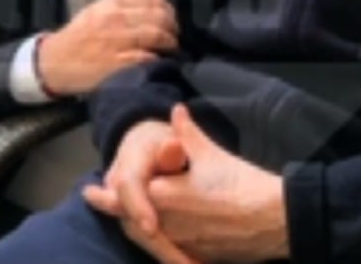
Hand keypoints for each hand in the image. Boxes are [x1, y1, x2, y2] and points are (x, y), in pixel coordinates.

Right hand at [38, 0, 176, 95]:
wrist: (54, 62)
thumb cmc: (78, 37)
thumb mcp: (97, 11)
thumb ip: (125, 7)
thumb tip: (157, 4)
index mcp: (113, 4)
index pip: (154, 1)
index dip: (169, 11)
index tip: (171, 20)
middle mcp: (117, 19)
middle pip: (160, 17)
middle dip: (173, 28)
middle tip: (174, 36)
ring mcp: (118, 41)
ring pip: (157, 36)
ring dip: (170, 44)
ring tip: (171, 50)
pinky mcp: (118, 63)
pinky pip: (148, 57)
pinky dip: (158, 59)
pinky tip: (159, 62)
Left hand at [93, 105, 289, 262]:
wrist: (273, 219)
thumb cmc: (239, 182)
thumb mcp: (211, 153)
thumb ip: (187, 134)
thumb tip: (175, 111)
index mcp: (162, 196)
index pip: (124, 195)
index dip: (104, 194)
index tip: (88, 190)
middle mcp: (165, 224)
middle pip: (131, 220)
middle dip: (116, 210)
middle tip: (99, 200)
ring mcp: (180, 243)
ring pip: (147, 237)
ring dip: (135, 225)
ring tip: (129, 217)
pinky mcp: (196, 256)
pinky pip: (167, 250)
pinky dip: (159, 240)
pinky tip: (160, 234)